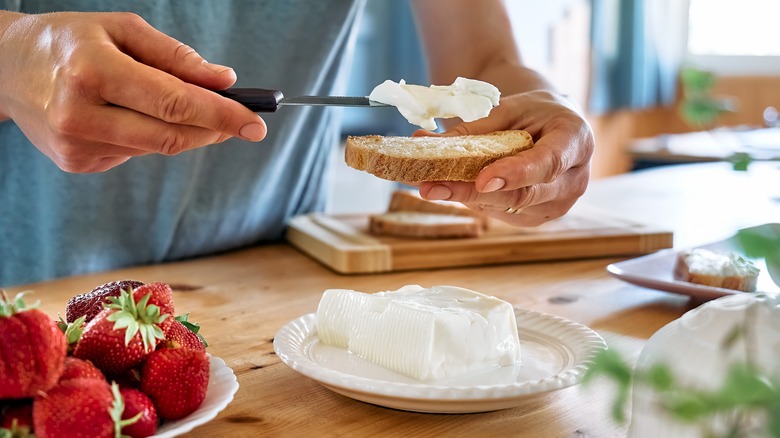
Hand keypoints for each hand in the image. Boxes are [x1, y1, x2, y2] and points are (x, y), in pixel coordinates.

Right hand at [0, 12, 265, 172]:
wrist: (6, 68)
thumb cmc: (70, 41)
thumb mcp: (122, 30)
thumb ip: (177, 57)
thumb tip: (224, 81)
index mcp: (92, 71)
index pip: (173, 102)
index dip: (221, 115)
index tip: (256, 123)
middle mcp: (80, 114)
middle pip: (171, 136)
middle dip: (213, 129)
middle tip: (240, 120)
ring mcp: (76, 145)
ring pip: (157, 147)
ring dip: (182, 131)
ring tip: (179, 105)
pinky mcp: (77, 164)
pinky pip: (135, 153)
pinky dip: (149, 137)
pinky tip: (132, 116)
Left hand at [416, 91, 593, 225]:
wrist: (552, 127)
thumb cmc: (533, 113)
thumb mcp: (508, 109)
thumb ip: (473, 128)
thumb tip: (421, 140)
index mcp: (576, 140)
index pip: (548, 163)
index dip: (515, 174)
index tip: (482, 180)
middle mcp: (575, 179)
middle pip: (523, 195)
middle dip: (472, 193)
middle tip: (430, 187)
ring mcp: (559, 204)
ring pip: (507, 209)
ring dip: (466, 199)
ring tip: (430, 186)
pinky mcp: (539, 217)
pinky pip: (503, 214)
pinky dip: (475, 202)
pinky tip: (454, 189)